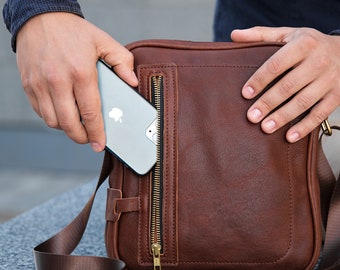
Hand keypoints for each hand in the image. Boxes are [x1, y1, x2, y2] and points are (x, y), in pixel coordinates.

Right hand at [16, 12, 137, 151]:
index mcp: (81, 72)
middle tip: (89, 138)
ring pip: (52, 121)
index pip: (90, 113)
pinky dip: (52, 118)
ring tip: (77, 125)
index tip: (100, 144)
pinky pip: (40, 111)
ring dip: (66, 128)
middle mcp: (58, 80)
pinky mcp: (29, 85)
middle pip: (69, 123)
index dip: (96, 133)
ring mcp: (40, 84)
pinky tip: (63, 113)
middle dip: (81, 137)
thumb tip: (132, 82)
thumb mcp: (104, 41)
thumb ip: (123, 62)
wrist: (40, 18)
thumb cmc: (73, 32)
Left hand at [231, 27, 339, 141]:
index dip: (260, 80)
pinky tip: (290, 136)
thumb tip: (234, 35)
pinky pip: (320, 114)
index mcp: (302, 45)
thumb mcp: (288, 34)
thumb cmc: (310, 45)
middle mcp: (317, 62)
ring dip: (283, 116)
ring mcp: (329, 80)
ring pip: (303, 101)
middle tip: (252, 117)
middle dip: (268, 102)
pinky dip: (305, 126)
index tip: (245, 94)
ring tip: (265, 128)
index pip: (276, 64)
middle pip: (288, 86)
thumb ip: (261, 35)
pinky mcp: (337, 96)